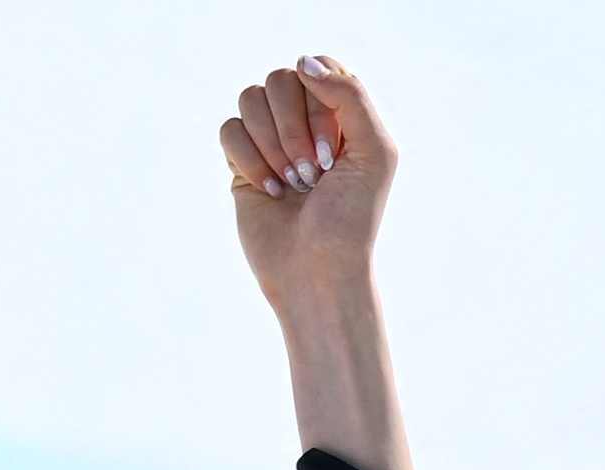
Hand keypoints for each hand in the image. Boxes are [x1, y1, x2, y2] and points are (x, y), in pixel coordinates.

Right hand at [222, 53, 413, 469]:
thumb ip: (351, 93)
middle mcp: (303, 120)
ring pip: (250, 98)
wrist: (318, 273)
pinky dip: (249, 159)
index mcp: (340, 113)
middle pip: (279, 78)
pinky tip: (270, 191)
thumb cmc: (353, 219)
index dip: (320, 100)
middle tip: (314, 174)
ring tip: (293, 185)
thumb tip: (301, 62)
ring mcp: (269, 139)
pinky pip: (228, 129)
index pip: (317, 67)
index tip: (335, 150)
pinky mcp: (240, 162)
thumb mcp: (375, 150)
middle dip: (294, 127)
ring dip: (272, 144)